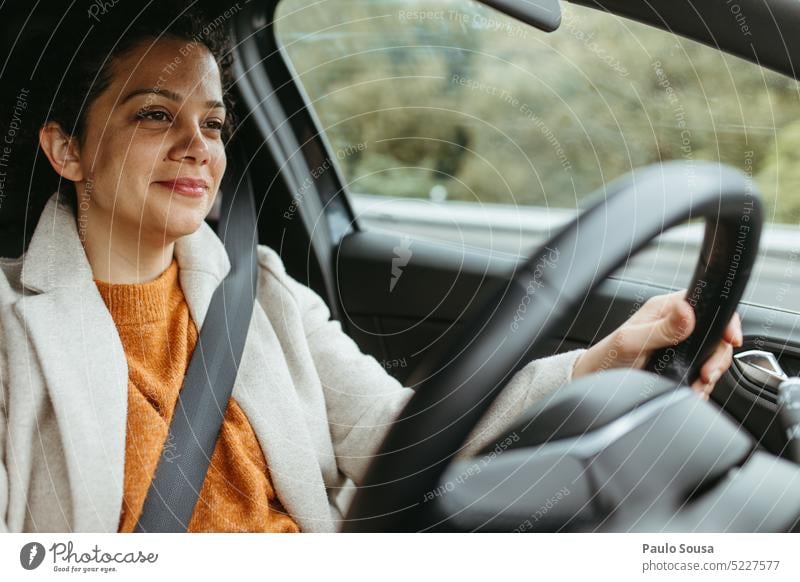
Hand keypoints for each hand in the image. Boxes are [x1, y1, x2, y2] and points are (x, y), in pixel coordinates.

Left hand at [571, 289, 742, 398]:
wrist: (595, 381)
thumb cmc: (607, 357)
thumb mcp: (633, 341)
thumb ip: (661, 328)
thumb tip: (687, 310)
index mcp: (665, 310)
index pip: (707, 305)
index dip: (724, 321)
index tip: (731, 340)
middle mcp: (675, 326)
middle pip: (715, 336)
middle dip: (717, 358)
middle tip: (707, 374)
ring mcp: (678, 347)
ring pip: (711, 358)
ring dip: (710, 375)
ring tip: (696, 386)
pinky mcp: (678, 366)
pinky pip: (701, 374)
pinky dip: (701, 386)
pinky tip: (692, 391)